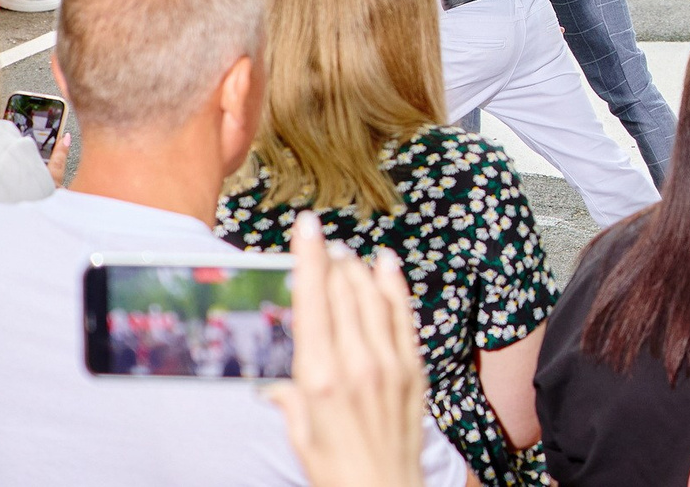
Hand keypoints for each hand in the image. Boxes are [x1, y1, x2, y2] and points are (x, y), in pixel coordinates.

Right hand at [269, 212, 429, 486]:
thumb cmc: (338, 471)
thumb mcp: (301, 436)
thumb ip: (290, 401)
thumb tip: (276, 384)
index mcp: (320, 378)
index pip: (313, 302)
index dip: (309, 258)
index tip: (306, 227)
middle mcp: (356, 362)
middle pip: (343, 291)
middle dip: (331, 259)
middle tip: (321, 239)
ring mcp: (390, 362)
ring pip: (373, 296)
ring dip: (358, 268)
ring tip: (346, 251)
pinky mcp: (413, 367)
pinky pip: (403, 314)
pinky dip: (394, 285)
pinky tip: (387, 265)